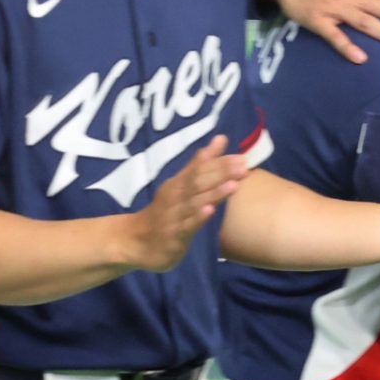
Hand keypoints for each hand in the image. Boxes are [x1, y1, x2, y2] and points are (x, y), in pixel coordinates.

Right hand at [125, 136, 248, 271]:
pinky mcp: (173, 236)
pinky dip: (197, 218)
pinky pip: (186, 226)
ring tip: (233, 185)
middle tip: (243, 167)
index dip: (220, 163)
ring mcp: (174, 216)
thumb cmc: (166, 211)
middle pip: (198, 182)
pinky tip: (210, 211)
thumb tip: (221, 138)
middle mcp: (175, 196)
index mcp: (178, 183)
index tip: (241, 157)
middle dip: (221, 174)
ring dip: (214, 193)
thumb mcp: (181, 184)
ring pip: (194, 203)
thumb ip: (201, 163)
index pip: (200, 169)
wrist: (136, 241)